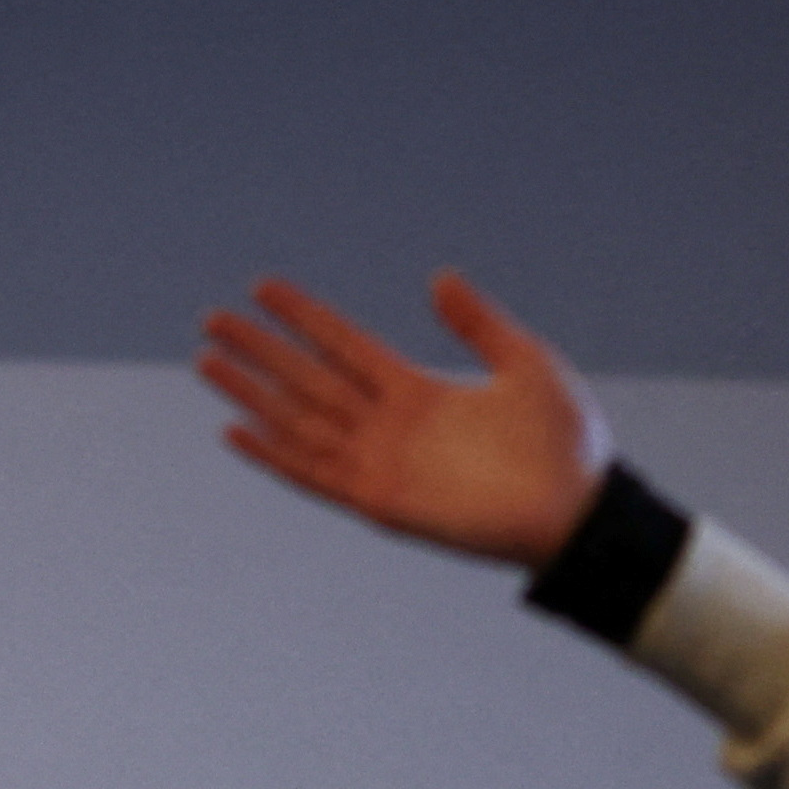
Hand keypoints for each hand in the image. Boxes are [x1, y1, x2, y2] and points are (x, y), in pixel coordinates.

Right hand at [198, 272, 611, 570]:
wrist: (580, 511)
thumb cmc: (565, 443)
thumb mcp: (525, 363)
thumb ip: (478, 323)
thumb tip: (438, 277)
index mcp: (417, 391)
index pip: (343, 345)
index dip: (304, 317)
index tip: (262, 287)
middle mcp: (389, 426)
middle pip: (307, 380)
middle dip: (260, 351)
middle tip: (212, 319)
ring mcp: (381, 464)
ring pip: (299, 422)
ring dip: (253, 394)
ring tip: (208, 363)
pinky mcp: (382, 503)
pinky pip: (316, 475)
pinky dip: (275, 455)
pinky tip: (237, 429)